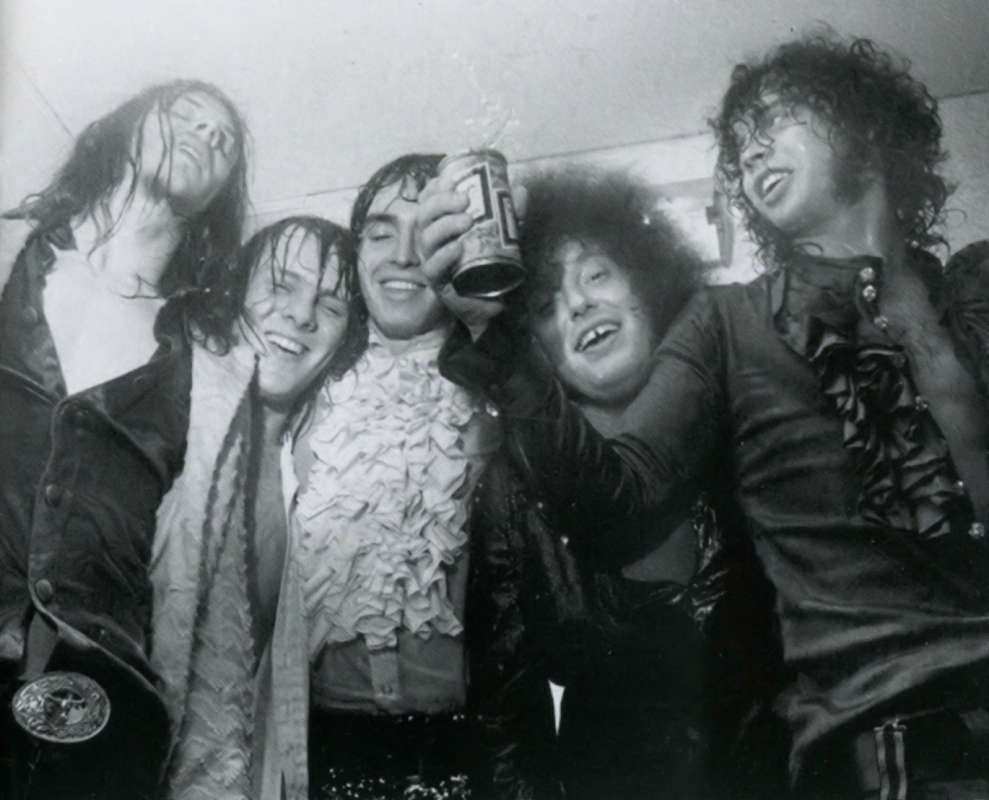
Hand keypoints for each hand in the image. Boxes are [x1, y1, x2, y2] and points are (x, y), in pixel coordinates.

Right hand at [417, 176, 527, 339]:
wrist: (486, 301)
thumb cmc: (487, 261)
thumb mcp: (501, 234)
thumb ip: (510, 214)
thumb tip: (520, 191)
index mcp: (440, 224)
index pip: (428, 200)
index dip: (435, 188)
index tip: (451, 180)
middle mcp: (430, 240)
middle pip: (425, 215)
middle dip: (441, 203)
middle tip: (464, 199)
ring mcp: (431, 260)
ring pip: (427, 237)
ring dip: (445, 225)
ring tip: (466, 220)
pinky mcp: (437, 281)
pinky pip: (433, 267)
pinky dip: (444, 255)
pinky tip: (457, 247)